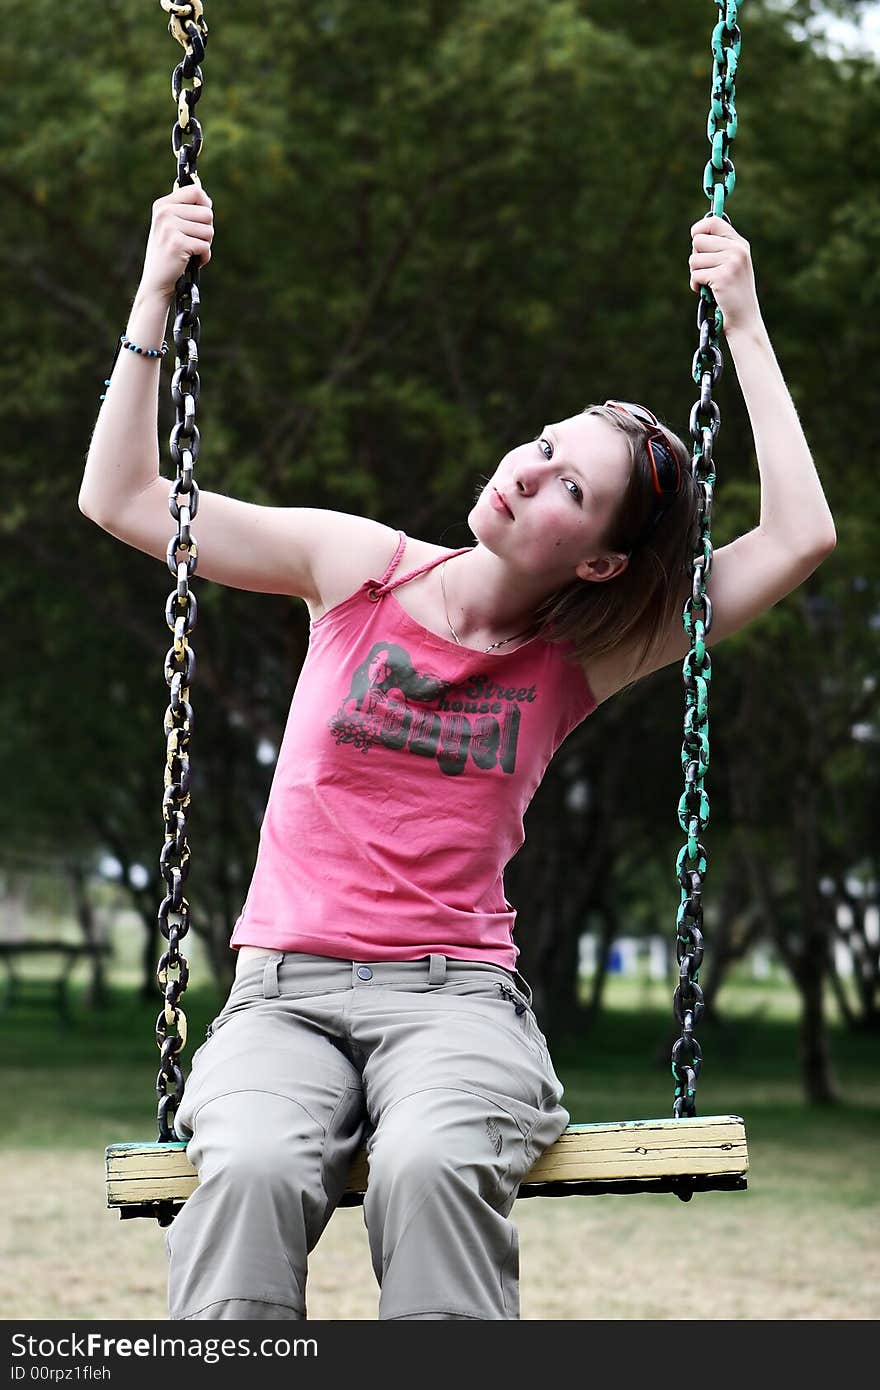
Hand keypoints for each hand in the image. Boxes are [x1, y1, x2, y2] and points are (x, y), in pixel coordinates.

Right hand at [139, 182, 213, 300]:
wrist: (157, 282)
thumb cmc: (170, 255)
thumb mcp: (172, 227)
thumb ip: (187, 211)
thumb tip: (206, 198)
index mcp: (162, 205)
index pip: (196, 191)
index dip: (205, 206)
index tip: (200, 220)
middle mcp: (164, 213)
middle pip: (207, 213)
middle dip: (206, 231)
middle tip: (192, 242)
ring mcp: (169, 227)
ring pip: (209, 231)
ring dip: (205, 245)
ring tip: (190, 252)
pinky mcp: (177, 243)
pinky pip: (206, 246)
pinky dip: (204, 257)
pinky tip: (192, 261)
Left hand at [689, 214, 760, 335]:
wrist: (743, 318)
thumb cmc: (732, 293)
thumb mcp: (730, 265)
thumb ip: (718, 249)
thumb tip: (695, 234)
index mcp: (740, 244)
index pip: (713, 222)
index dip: (698, 229)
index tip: (695, 238)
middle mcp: (738, 249)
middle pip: (698, 241)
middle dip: (696, 257)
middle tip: (706, 271)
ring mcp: (731, 262)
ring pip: (694, 259)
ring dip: (695, 274)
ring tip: (708, 283)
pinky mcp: (722, 276)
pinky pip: (695, 274)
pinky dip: (696, 285)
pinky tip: (707, 291)